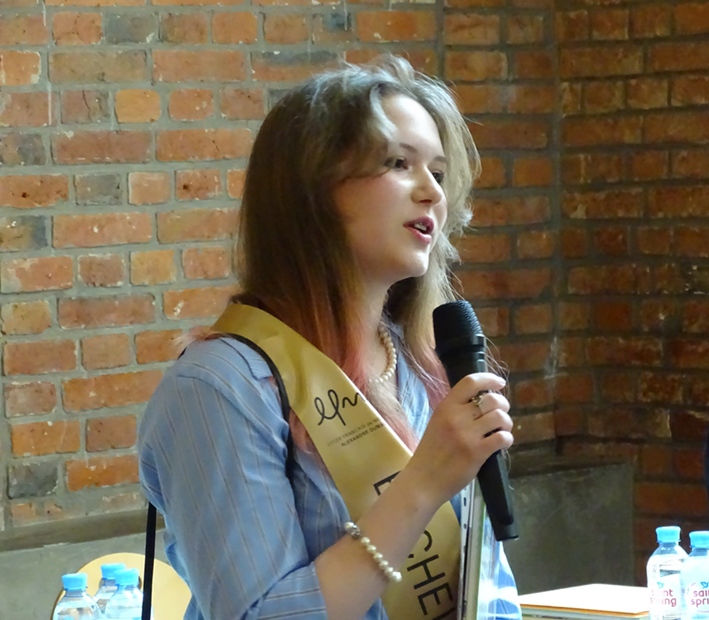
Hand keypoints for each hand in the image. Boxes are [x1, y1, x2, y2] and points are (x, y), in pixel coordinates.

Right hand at [404, 372, 513, 509]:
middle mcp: (456, 417)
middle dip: (503, 404)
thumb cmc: (430, 453)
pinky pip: (502, 437)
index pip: (470, 382)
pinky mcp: (477, 452)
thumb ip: (455, 411)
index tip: (499, 383)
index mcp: (445, 407)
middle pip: (491, 399)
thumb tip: (481, 401)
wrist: (423, 481)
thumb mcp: (437, 423)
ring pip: (500, 417)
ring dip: (506, 423)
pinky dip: (507, 439)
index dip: (489, 379)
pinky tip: (501, 443)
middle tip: (501, 414)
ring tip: (501, 430)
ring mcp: (467, 435)